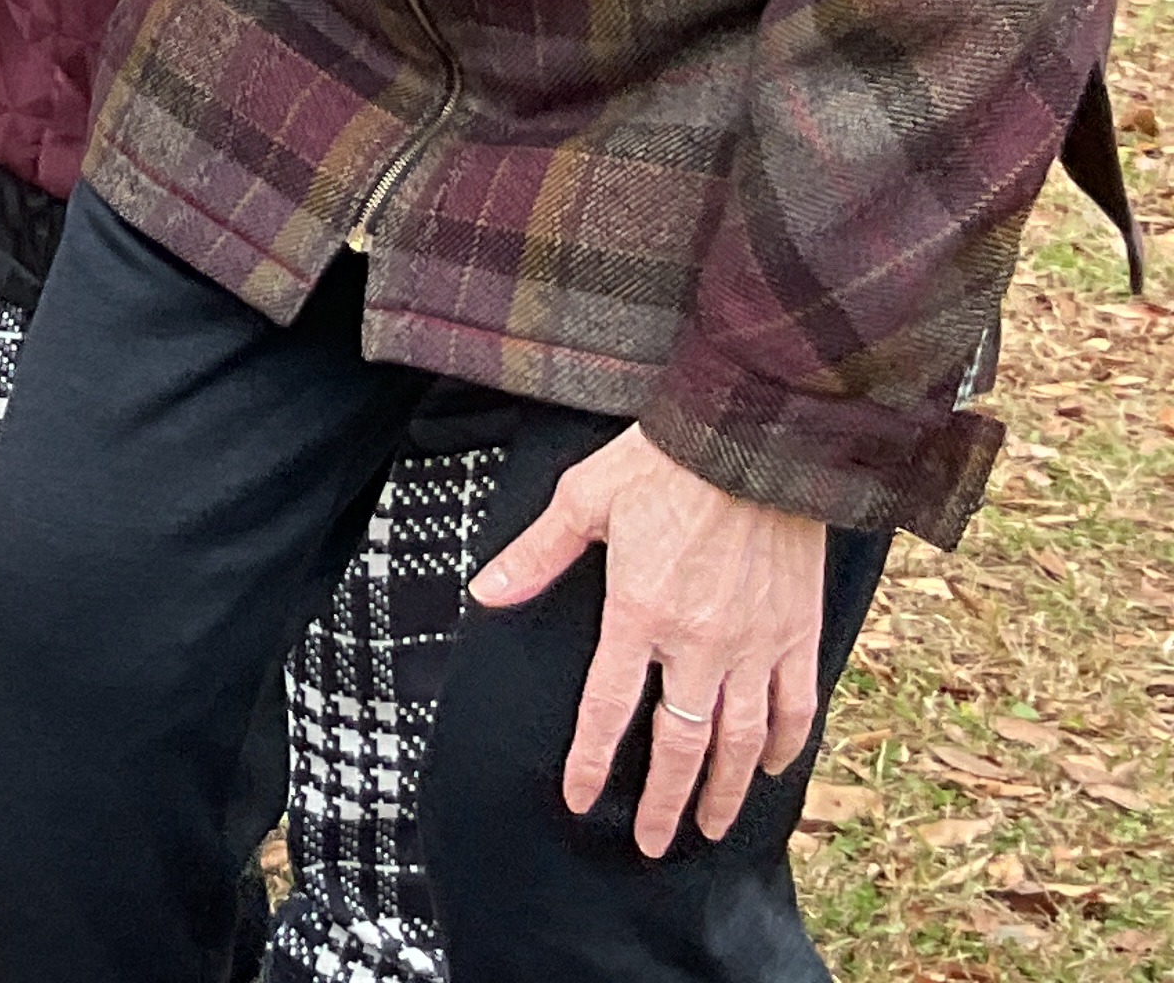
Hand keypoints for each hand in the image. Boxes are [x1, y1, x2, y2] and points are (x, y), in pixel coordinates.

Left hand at [469, 425, 829, 855]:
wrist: (753, 437)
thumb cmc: (662, 461)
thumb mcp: (585, 498)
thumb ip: (538, 555)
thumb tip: (486, 593)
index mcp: (639, 613)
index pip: (607, 707)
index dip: (590, 759)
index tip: (578, 799)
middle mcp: (699, 643)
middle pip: (679, 744)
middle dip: (662, 801)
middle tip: (653, 845)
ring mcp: (755, 642)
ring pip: (739, 740)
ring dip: (722, 791)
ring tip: (706, 827)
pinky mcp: (798, 632)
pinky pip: (795, 706)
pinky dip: (783, 745)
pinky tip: (768, 769)